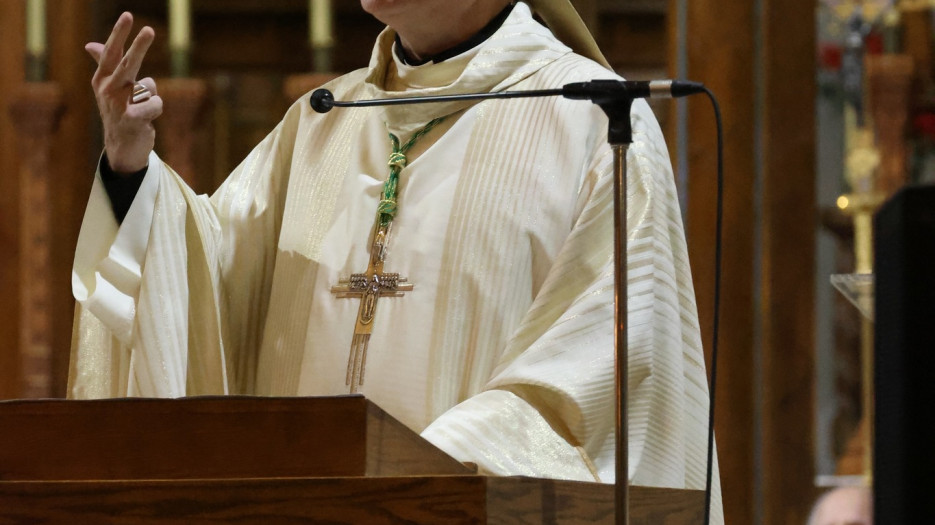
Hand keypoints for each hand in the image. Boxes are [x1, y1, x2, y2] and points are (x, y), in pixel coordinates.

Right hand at [86, 12, 161, 173]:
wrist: (122, 146)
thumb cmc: (120, 111)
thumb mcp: (110, 88)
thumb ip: (104, 65)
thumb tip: (90, 45)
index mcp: (102, 79)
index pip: (111, 52)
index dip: (119, 34)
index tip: (128, 15)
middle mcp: (107, 90)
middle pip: (128, 63)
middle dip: (139, 46)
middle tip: (149, 30)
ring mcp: (118, 105)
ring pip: (149, 85)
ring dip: (151, 96)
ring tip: (141, 108)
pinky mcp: (131, 119)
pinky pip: (156, 103)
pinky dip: (156, 108)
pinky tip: (146, 119)